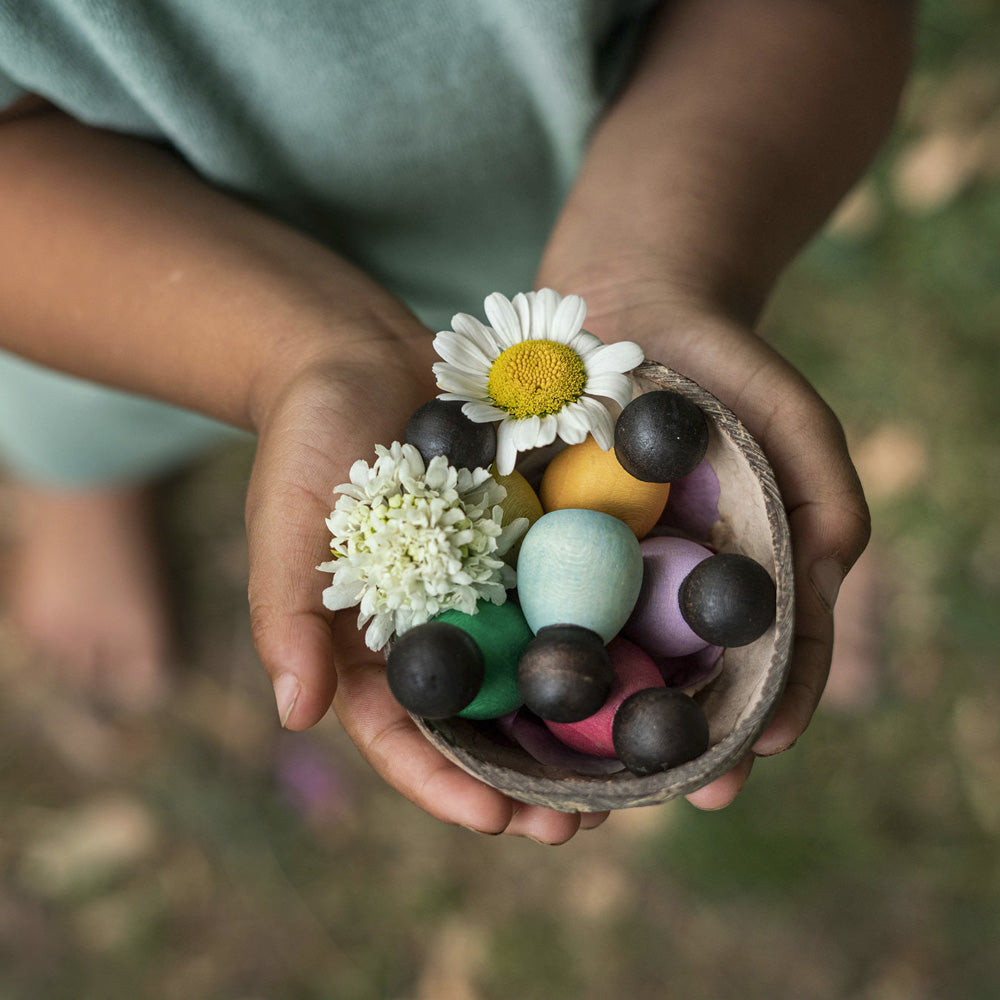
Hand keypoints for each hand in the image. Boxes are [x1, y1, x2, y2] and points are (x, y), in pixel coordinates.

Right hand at [244, 331, 608, 842]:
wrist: (361, 355)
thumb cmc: (307, 438)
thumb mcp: (286, 517)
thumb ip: (286, 611)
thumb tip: (297, 713)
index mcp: (371, 646)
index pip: (403, 736)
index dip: (444, 784)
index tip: (496, 820)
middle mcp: (436, 632)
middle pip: (483, 727)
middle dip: (527, 780)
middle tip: (579, 822)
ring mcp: (488, 592)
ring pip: (536, 676)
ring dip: (578, 728)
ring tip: (629, 771)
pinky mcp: (529, 547)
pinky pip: (570, 598)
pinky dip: (603, 636)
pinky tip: (647, 666)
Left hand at [571, 282, 870, 809]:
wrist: (628, 300)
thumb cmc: (721, 364)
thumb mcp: (793, 421)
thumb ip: (824, 499)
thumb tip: (821, 590)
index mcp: (735, 575)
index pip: (759, 661)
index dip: (759, 713)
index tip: (743, 762)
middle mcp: (667, 586)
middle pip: (673, 680)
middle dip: (664, 743)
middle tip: (657, 794)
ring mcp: (600, 571)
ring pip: (596, 659)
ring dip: (585, 723)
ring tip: (570, 781)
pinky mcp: (537, 544)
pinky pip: (527, 604)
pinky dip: (522, 647)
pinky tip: (504, 695)